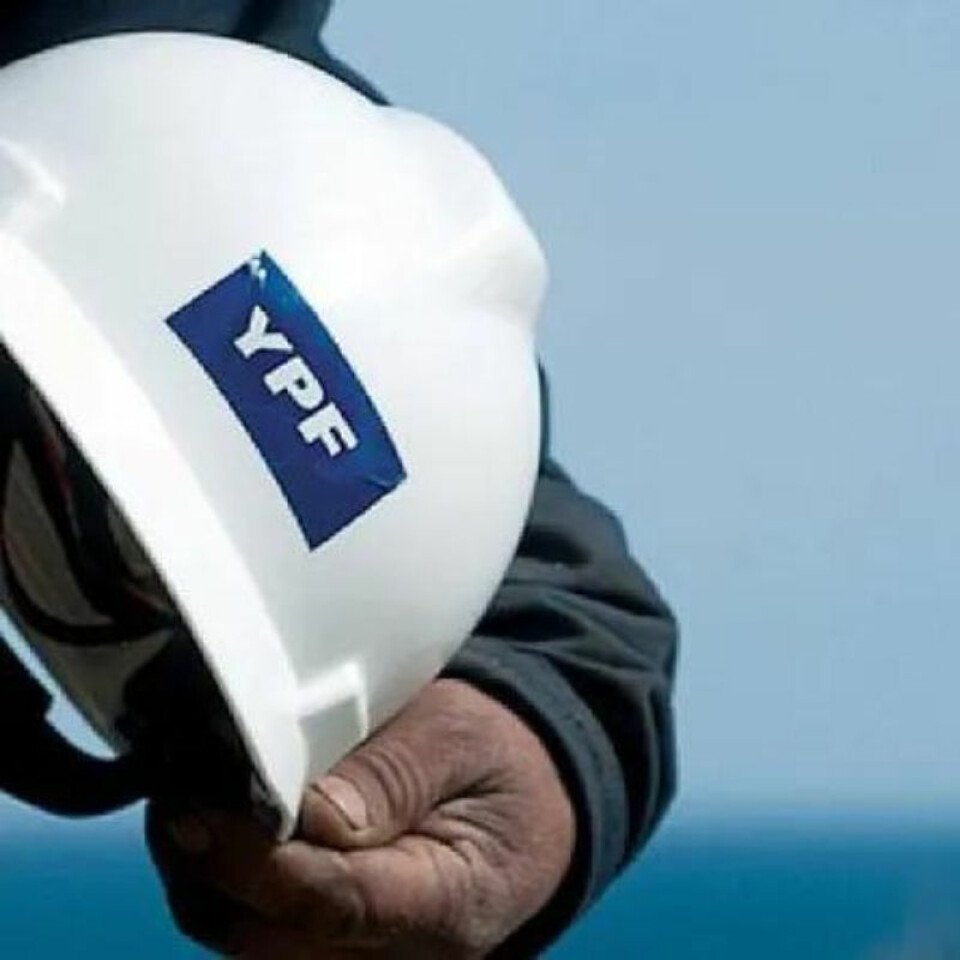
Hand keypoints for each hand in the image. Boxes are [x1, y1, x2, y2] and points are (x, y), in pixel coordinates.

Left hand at [146, 679, 575, 958]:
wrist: (534, 799)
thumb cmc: (499, 756)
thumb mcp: (460, 732)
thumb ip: (392, 772)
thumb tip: (310, 815)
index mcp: (449, 902)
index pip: (333, 904)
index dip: (254, 862)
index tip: (198, 806)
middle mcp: (404, 955)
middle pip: (275, 943)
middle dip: (213, 874)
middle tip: (183, 795)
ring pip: (257, 948)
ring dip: (213, 883)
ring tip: (198, 804)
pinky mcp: (347, 950)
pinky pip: (268, 936)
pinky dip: (233, 887)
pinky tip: (230, 830)